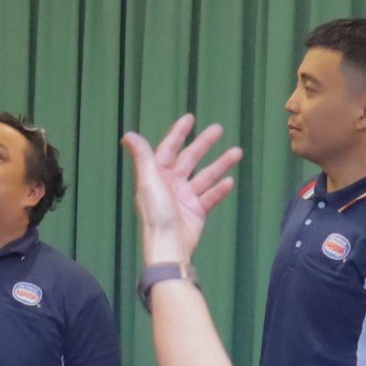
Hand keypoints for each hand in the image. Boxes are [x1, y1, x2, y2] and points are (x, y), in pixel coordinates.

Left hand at [123, 115, 243, 266]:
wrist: (169, 247)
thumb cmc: (156, 215)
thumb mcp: (149, 182)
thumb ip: (143, 157)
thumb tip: (128, 135)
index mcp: (157, 176)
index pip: (169, 149)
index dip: (178, 133)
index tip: (190, 118)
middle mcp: (171, 185)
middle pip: (190, 159)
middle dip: (204, 144)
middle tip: (219, 129)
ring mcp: (185, 198)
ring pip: (205, 176)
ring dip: (220, 164)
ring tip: (237, 152)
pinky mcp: (197, 212)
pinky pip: (211, 197)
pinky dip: (220, 190)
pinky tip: (230, 181)